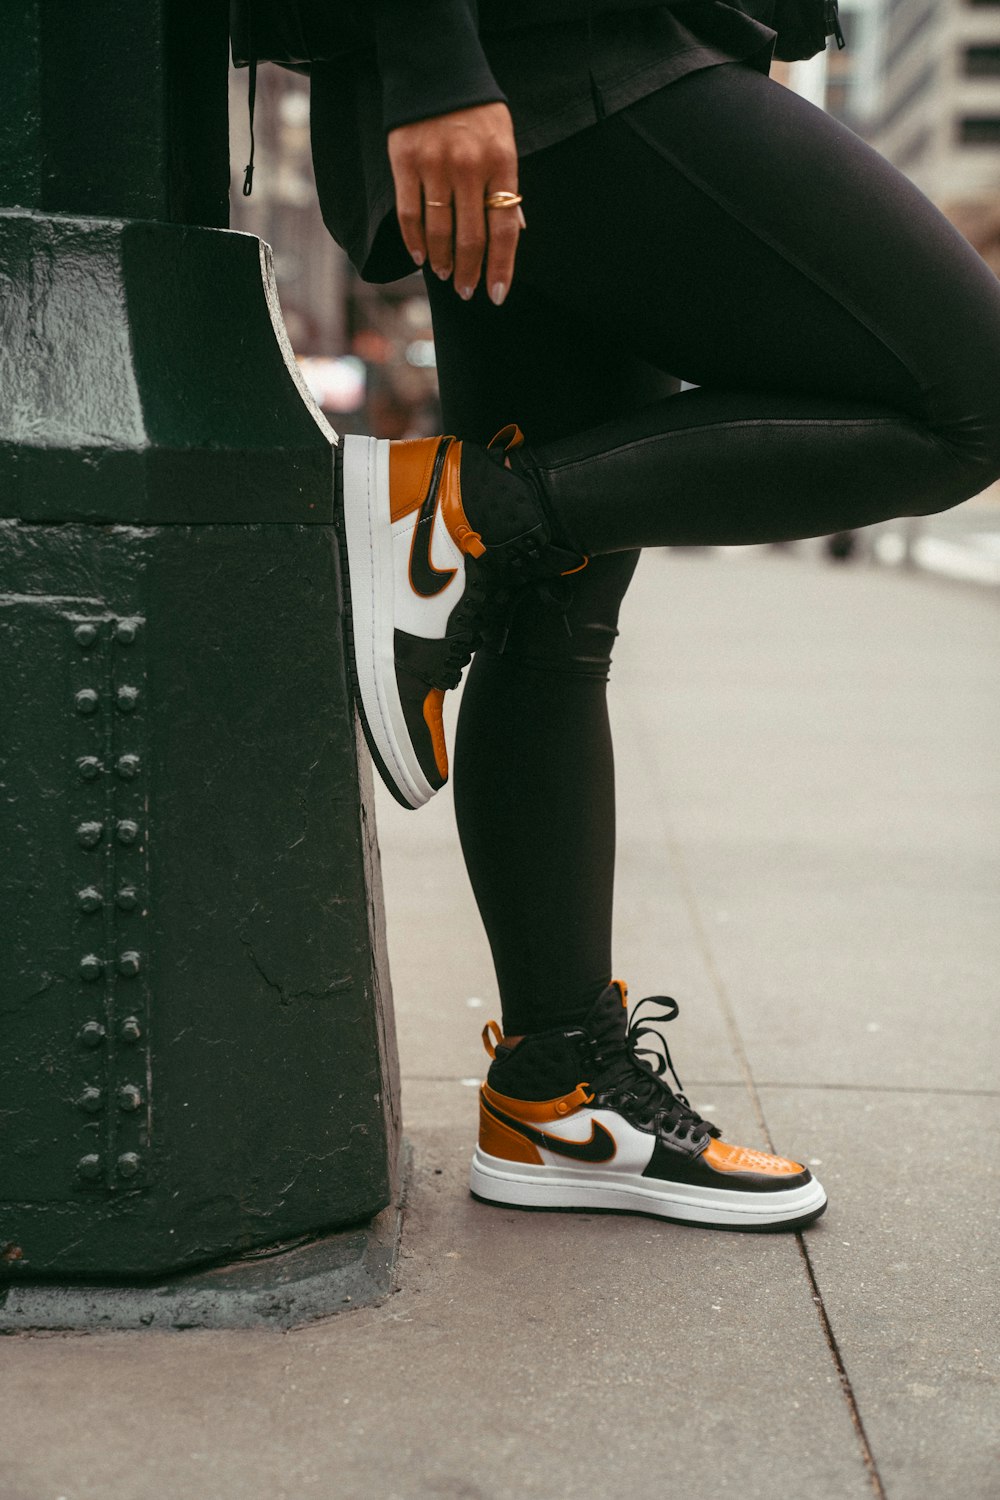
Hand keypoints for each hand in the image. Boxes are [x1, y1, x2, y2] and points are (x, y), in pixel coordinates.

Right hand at [387, 102, 523, 304]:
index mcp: (501, 162)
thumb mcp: (503, 142)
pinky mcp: (405, 161)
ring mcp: (435, 164)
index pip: (504, 228)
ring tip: (445, 274)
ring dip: (442, 261)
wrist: (437, 68)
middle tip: (467, 291)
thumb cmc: (476, 113)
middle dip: (470, 272)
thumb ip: (506, 186)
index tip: (496, 295)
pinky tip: (420, 257)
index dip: (500, 267)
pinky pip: (409, 214)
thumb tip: (514, 233)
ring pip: (438, 231)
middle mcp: (469, 166)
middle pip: (471, 236)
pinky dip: (414, 241)